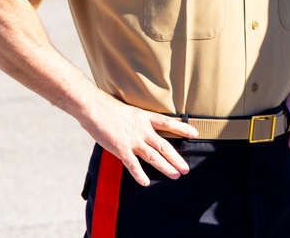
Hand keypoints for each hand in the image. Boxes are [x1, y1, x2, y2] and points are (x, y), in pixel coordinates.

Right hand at [78, 93, 198, 186]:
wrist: (94, 108)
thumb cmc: (107, 107)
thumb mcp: (128, 110)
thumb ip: (135, 121)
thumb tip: (137, 126)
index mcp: (145, 118)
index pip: (168, 123)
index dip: (182, 128)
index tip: (195, 133)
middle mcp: (142, 130)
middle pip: (164, 146)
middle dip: (176, 158)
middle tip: (186, 168)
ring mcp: (133, 140)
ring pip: (153, 156)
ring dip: (165, 167)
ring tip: (176, 175)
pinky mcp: (121, 149)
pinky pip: (133, 165)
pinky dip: (139, 174)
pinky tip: (146, 182)